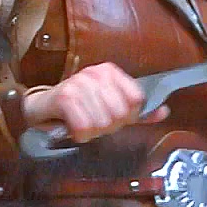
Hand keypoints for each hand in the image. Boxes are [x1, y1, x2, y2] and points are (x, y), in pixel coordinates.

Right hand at [23, 62, 142, 141]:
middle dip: (107, 126)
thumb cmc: (77, 108)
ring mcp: (79, 83)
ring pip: (102, 122)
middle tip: (94, 123)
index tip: (113, 117)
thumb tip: (164, 111)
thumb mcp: (110, 107)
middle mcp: (95, 73)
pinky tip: (74, 129)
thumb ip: (137, 111)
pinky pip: (85, 127)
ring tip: (82, 124)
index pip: (136, 99)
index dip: (127, 116)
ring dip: (92, 132)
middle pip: (120, 114)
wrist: (42, 108)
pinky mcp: (65, 98)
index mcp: (110, 72)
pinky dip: (80, 135)